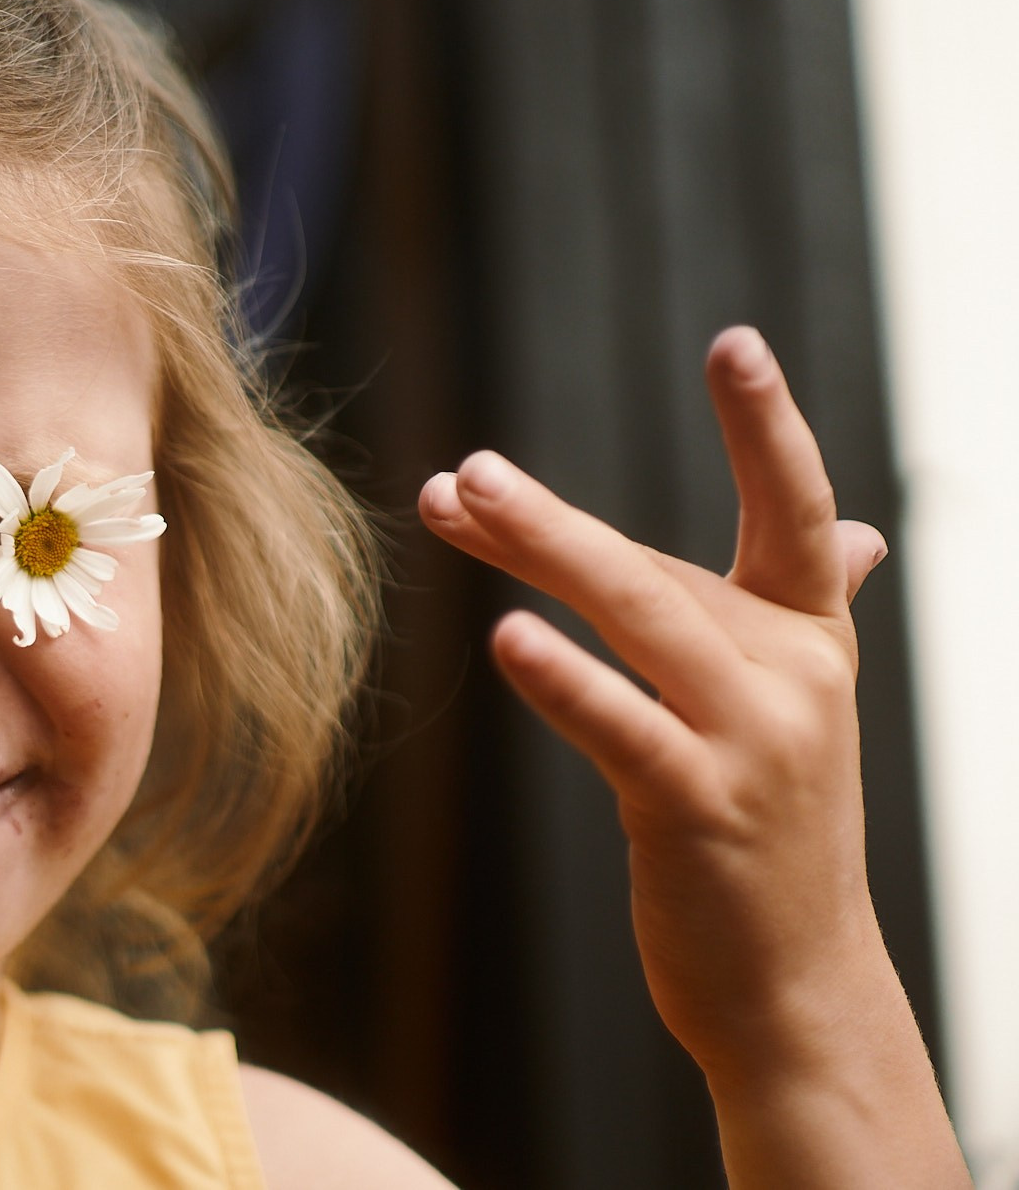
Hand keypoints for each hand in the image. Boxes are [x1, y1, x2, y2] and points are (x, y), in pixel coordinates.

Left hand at [420, 327, 965, 1185]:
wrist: (795, 984)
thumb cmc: (770, 833)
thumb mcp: (792, 713)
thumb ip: (790, 613)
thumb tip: (861, 536)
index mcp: (811, 639)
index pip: (797, 511)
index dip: (768, 427)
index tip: (734, 342)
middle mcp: (793, 676)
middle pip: (659, 563)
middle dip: (552, 515)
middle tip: (469, 468)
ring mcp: (752, 743)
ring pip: (640, 616)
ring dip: (546, 550)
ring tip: (466, 497)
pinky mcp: (699, 807)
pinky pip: (622, 727)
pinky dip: (567, 680)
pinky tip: (509, 635)